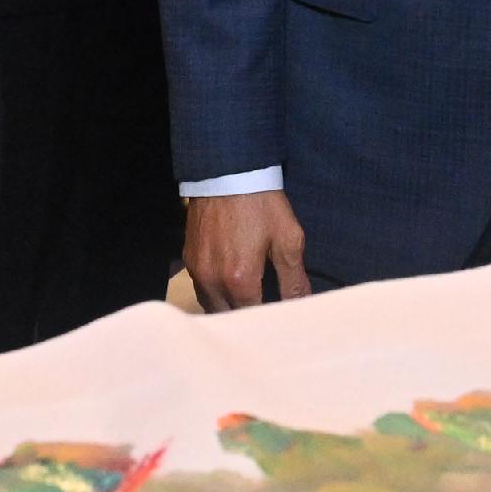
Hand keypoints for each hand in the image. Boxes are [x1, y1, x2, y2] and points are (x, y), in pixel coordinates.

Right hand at [186, 188, 308, 310]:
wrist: (228, 171)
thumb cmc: (261, 204)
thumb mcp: (287, 238)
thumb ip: (294, 279)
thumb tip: (302, 306)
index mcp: (239, 280)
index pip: (254, 318)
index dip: (269, 320)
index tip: (280, 318)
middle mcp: (212, 281)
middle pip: (230, 317)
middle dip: (247, 316)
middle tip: (266, 308)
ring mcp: (197, 271)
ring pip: (212, 306)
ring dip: (229, 308)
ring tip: (248, 299)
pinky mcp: (188, 259)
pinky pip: (201, 288)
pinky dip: (215, 293)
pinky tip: (230, 282)